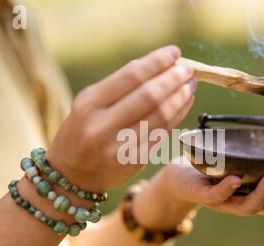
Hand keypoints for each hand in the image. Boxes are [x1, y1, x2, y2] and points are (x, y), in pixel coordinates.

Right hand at [46, 46, 195, 192]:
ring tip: (190, 85)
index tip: (174, 53)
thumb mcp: (90, 104)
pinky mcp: (134, 162)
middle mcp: (102, 126)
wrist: (73, 174)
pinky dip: (177, 116)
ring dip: (180, 97)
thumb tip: (162, 65)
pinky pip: (162, 134)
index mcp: (89, 104)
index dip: (157, 62)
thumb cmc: (83, 130)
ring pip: (160, 116)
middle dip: (173, 79)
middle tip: (187, 70)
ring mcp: (119, 147)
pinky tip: (185, 104)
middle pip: (149, 96)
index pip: (130, 76)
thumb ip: (121, 86)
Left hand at [132, 157, 263, 230]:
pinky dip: (227, 189)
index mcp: (260, 196)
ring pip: (248, 206)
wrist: (182, 175)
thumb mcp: (246, 159)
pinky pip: (217, 196)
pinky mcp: (204, 196)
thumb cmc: (220, 166)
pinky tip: (236, 179)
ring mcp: (225, 203)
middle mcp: (246, 203)